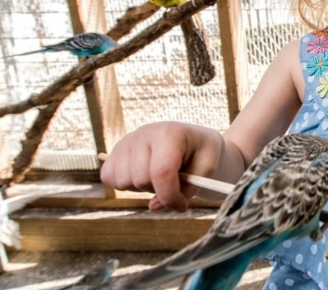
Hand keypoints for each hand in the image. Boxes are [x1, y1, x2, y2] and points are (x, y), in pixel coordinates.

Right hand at [100, 122, 223, 211]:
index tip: (182, 206)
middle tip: (174, 183)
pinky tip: (142, 176)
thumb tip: (153, 206)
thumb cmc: (201, 154)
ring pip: (124, 182)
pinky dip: (125, 185)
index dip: (170, 196)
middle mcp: (144, 133)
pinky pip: (109, 178)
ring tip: (158, 176)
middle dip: (159, 191)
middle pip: (141, 180)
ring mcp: (126, 141)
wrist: (193, 141)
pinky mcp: (115, 151)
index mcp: (170, 133)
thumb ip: (186, 190)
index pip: (161, 171)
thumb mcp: (206, 170)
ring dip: (143, 188)